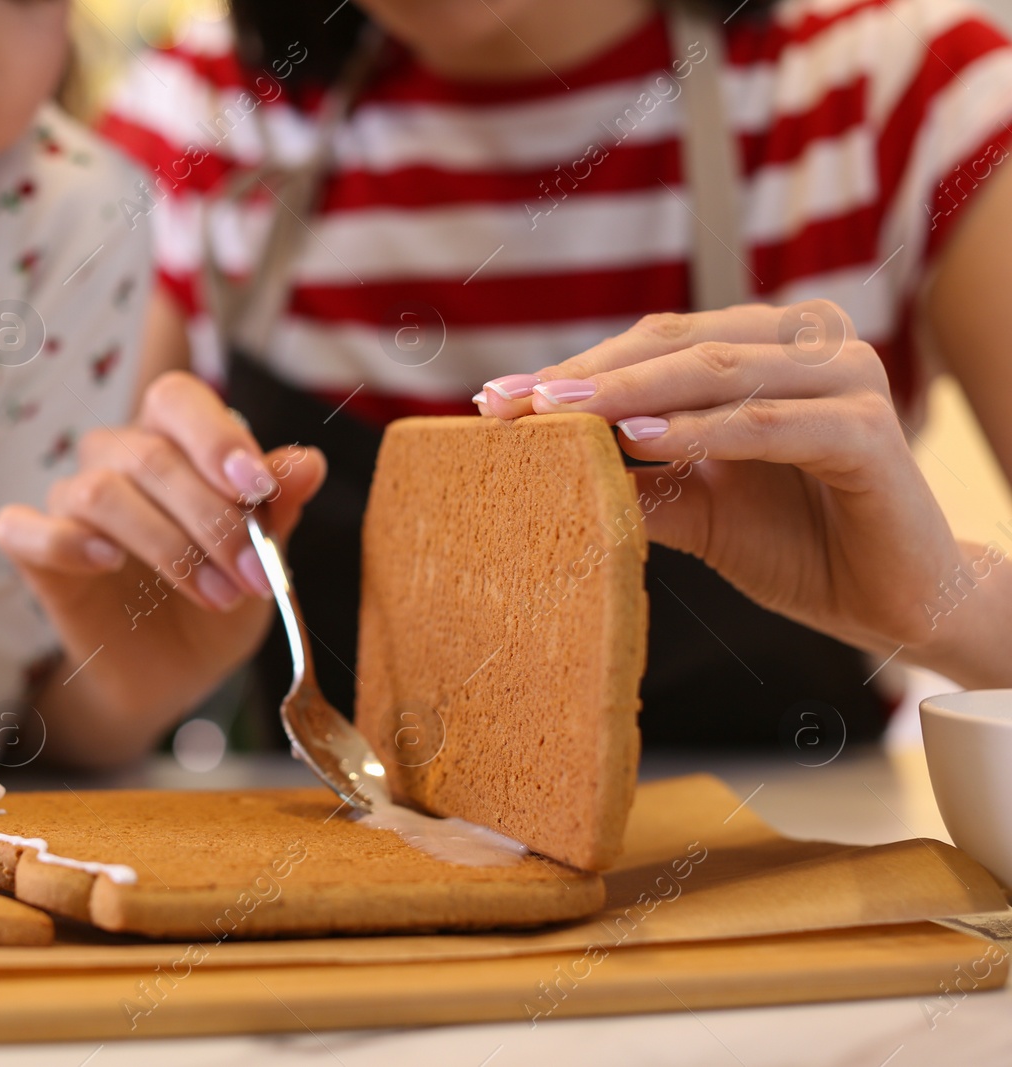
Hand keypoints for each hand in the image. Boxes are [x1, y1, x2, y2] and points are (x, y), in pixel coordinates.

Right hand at [0, 371, 325, 760]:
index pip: (179, 399)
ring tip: (218, 596)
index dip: (217, 436)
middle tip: (256, 576)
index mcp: (171, 437)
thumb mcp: (264, 557)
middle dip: (213, 520)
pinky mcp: (35, 552)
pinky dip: (67, 541)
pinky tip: (108, 561)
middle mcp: (115, 457)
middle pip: (150, 456)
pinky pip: (24, 529)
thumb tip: (308, 462)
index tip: (260, 489)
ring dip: (168, 547)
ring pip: (101, 492)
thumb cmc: (220, 596)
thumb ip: (278, 508)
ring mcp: (69, 502)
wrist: (177, 674)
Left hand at [475, 301, 979, 666]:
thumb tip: (537, 464)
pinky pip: (767, 423)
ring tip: (556, 415)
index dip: (572, 368)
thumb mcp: (694, 506)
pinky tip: (639, 440)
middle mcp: (807, 345)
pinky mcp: (868, 429)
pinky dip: (701, 430)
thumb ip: (633, 475)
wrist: (892, 603)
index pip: (652, 344)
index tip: (493, 399)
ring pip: (717, 373)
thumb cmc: (795, 544)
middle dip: (584, 376)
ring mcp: (843, 379)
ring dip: (629, 392)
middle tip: (509, 402)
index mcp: (765, 348)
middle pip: (676, 344)